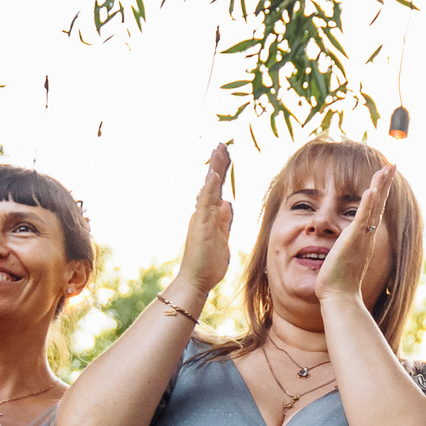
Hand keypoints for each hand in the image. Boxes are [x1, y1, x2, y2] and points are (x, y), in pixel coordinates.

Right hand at [168, 142, 234, 307]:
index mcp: (211, 216)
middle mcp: (204, 214)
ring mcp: (201, 219)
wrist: (196, 280)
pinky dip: (209, 190)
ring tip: (218, 151)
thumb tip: (228, 205)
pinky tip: (213, 177)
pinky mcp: (200, 227)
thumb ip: (224, 222)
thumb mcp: (222, 238)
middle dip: (218, 164)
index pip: (218, 188)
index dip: (222, 171)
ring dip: (214, 170)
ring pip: (208, 189)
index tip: (226, 153)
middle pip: (212, 183)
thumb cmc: (209, 263)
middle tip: (222, 144)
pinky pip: (205, 205)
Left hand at [317, 164, 393, 308]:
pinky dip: (368, 205)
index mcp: (364, 238)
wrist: (339, 297)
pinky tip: (371, 190)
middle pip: (379, 204)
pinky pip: (363, 220)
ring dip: (381, 187)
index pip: (374, 210)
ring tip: (386, 169)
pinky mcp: (353, 242)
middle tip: (392, 165)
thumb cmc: (338, 282)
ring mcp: (362, 238)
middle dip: (385, 183)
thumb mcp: (343, 257)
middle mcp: (367, 236)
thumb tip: (341, 245)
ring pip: (374, 208)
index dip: (380, 192)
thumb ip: (345, 247)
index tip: (383, 176)